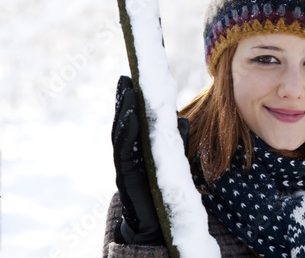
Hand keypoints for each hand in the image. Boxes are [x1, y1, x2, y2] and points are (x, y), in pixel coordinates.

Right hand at [111, 76, 164, 244]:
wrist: (159, 225)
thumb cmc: (165, 193)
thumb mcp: (174, 162)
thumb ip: (176, 143)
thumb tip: (183, 121)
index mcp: (139, 151)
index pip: (134, 123)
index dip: (132, 103)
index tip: (133, 80)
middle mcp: (129, 156)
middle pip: (124, 125)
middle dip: (124, 101)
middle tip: (126, 78)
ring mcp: (126, 167)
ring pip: (121, 136)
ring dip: (124, 112)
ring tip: (129, 91)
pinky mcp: (127, 178)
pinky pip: (125, 152)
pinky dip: (127, 133)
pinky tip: (132, 116)